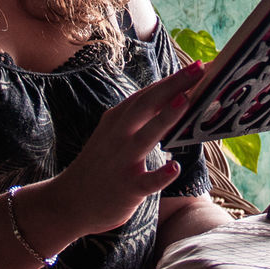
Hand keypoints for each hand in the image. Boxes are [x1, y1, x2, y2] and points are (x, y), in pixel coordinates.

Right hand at [54, 59, 204, 234]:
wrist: (70, 203)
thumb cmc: (101, 165)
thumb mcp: (113, 134)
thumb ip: (139, 119)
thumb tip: (176, 100)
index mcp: (117, 120)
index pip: (147, 95)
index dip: (171, 79)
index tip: (197, 65)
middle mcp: (118, 136)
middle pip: (147, 105)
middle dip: (173, 86)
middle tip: (199, 69)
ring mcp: (122, 162)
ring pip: (146, 137)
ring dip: (166, 118)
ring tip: (186, 100)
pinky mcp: (127, 189)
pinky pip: (146, 182)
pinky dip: (160, 175)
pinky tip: (175, 168)